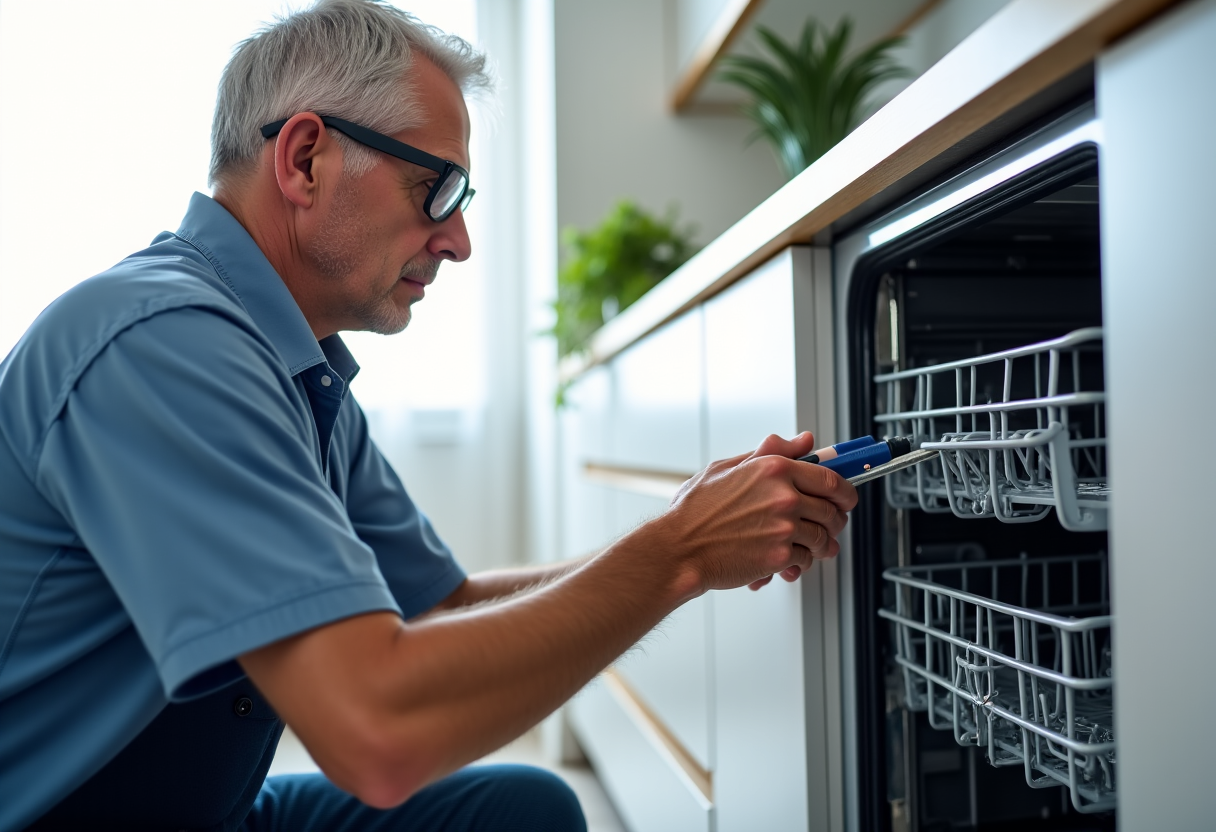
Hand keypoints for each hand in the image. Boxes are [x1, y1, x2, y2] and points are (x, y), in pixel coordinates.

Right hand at [660, 432, 856, 597]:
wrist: (679, 549)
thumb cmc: (695, 511)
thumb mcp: (727, 467)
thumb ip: (771, 452)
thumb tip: (804, 441)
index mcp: (773, 469)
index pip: (830, 478)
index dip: (845, 491)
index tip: (846, 497)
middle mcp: (783, 496)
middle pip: (833, 510)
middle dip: (835, 521)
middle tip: (827, 525)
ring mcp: (783, 527)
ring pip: (823, 538)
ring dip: (819, 545)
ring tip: (807, 546)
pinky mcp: (779, 556)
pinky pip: (806, 560)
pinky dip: (801, 563)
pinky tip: (788, 559)